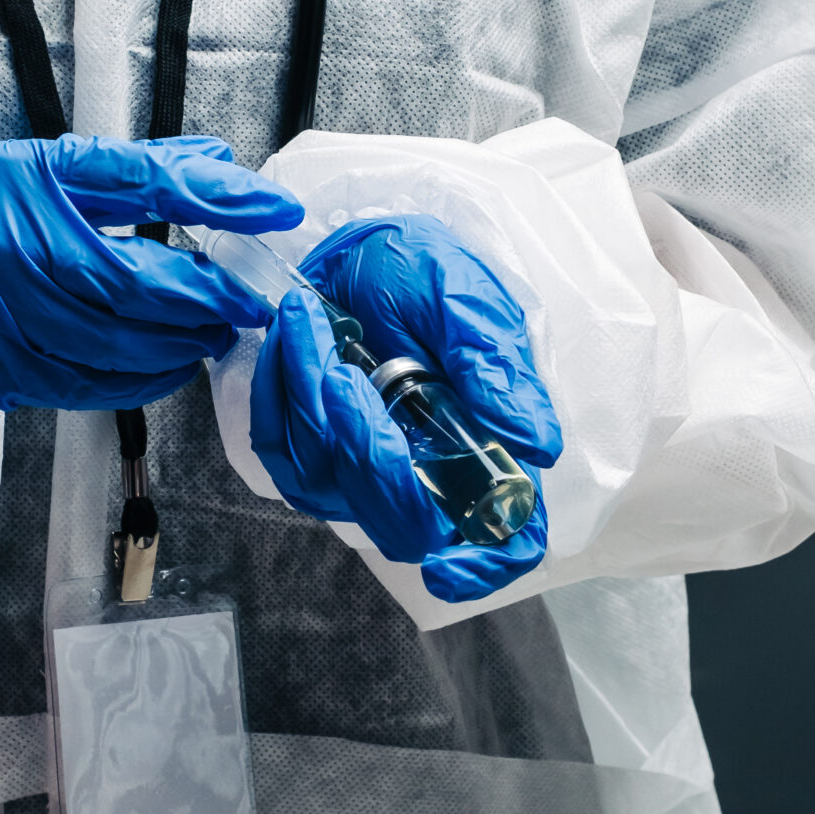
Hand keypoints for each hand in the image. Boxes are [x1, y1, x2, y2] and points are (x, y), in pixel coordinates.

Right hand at [0, 135, 301, 410]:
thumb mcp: (35, 164)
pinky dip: (141, 379)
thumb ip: (130, 168)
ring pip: (124, 352)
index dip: (220, 216)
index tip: (274, 215)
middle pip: (145, 297)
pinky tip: (165, 363)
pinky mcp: (4, 378)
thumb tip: (215, 159)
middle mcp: (26, 271)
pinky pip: (91, 388)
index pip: (151, 213)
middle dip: (209, 302)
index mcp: (35, 204)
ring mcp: (13, 333)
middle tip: (246, 297)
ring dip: (182, 345)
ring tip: (211, 330)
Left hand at [250, 215, 560, 603]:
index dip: (484, 564)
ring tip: (314, 320)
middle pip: (403, 522)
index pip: (503, 539)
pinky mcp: (308, 455)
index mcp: (487, 445)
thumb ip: (495, 368)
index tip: (448, 565)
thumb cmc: (421, 274)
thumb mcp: (464, 302)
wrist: (354, 247)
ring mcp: (363, 472)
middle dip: (364, 450)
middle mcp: (430, 472)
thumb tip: (537, 446)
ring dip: (309, 396)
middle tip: (341, 364)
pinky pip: (280, 451)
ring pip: (330, 483)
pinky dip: (276, 393)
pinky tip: (294, 339)